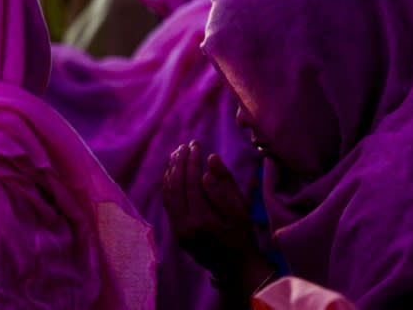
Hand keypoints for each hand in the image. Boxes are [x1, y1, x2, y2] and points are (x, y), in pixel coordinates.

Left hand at [162, 140, 259, 276]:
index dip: (192, 161)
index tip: (196, 145)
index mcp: (202, 222)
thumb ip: (226, 185)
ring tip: (177, 153)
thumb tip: (211, 158)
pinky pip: (169, 204)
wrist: (236, 269)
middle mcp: (185, 228)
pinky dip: (169, 185)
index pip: (191, 183)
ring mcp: (178, 232)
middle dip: (180, 162)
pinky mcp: (176, 233)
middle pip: (176, 187)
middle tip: (186, 145)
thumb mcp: (242, 211)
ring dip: (171, 171)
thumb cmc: (244, 236)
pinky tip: (173, 172)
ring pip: (168, 195)